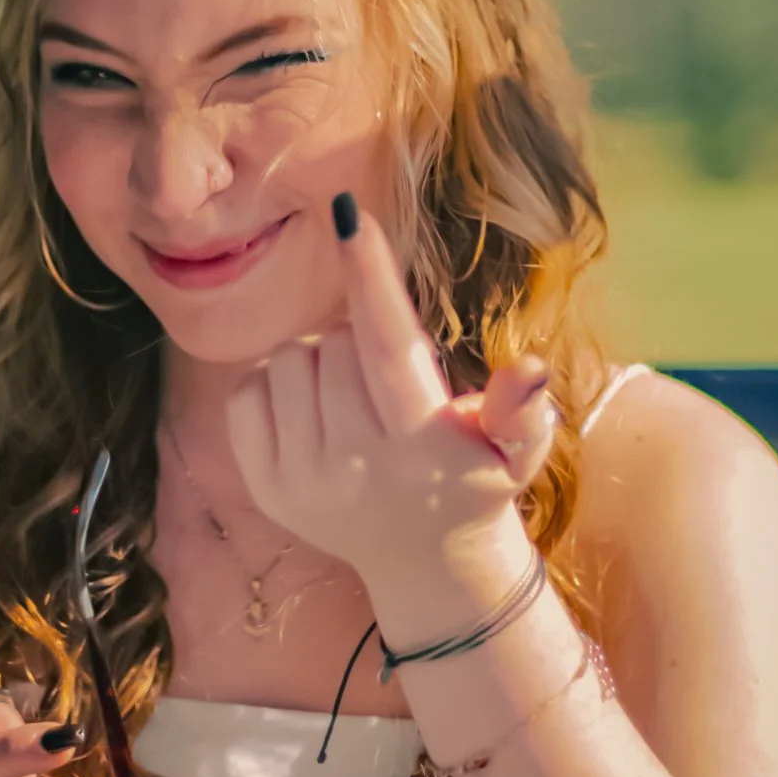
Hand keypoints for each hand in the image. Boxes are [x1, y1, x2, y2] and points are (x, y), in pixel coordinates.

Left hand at [226, 193, 555, 593]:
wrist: (423, 561)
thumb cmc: (475, 479)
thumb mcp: (520, 449)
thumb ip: (525, 409)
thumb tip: (529, 369)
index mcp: (420, 448)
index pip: (389, 347)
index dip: (371, 277)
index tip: (349, 215)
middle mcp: (354, 468)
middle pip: (333, 342)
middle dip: (359, 339)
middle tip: (385, 377)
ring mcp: (301, 481)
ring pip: (288, 358)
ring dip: (319, 360)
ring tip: (353, 395)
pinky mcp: (263, 486)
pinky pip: (248, 390)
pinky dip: (277, 386)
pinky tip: (314, 412)